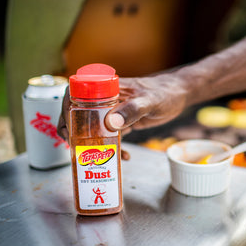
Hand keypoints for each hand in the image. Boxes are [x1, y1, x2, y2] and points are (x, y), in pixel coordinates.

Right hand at [57, 73, 188, 160]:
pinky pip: (111, 136)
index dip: (66, 109)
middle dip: (75, 132)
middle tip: (77, 149)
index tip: (67, 128)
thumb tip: (110, 124)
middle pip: (80, 113)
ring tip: (101, 157)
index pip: (76, 93)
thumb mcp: (150, 101)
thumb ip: (132, 110)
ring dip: (94, 144)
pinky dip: (113, 148)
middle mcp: (107, 99)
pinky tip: (124, 156)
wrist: (179, 95)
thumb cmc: (165, 92)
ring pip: (94, 127)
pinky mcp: (123, 122)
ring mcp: (114, 111)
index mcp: (107, 87)